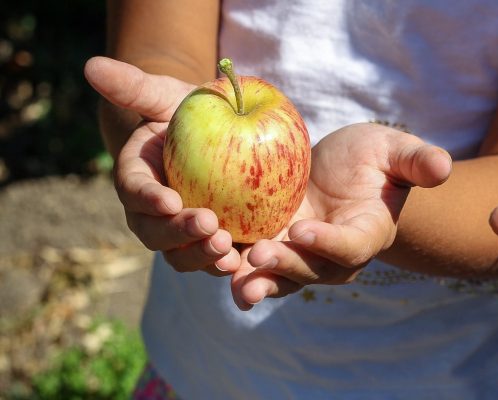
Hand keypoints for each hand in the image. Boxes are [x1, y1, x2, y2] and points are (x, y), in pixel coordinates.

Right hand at [84, 57, 239, 274]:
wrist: (217, 138)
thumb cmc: (188, 113)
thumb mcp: (167, 95)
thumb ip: (135, 86)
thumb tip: (93, 66)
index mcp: (136, 180)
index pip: (135, 192)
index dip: (149, 199)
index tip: (169, 200)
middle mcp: (153, 215)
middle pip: (156, 234)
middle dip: (179, 235)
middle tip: (209, 226)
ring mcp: (182, 235)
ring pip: (183, 256)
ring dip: (203, 257)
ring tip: (228, 251)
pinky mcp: (212, 244)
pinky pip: (215, 262)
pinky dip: (228, 269)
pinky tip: (248, 265)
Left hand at [231, 123, 451, 308]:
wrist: (341, 172)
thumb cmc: (374, 159)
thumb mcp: (395, 151)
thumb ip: (416, 160)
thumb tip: (442, 166)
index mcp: (368, 233)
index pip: (351, 246)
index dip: (330, 243)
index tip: (305, 230)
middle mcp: (334, 256)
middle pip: (311, 270)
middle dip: (286, 266)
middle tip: (258, 256)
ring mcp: (301, 256)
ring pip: (280, 277)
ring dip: (257, 280)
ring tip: (232, 279)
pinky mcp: (273, 247)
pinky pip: (254, 264)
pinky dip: (234, 266)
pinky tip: (211, 262)